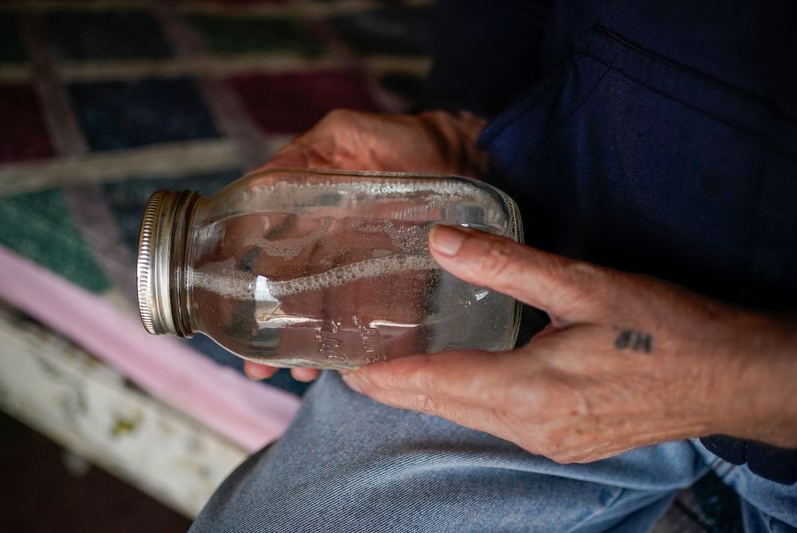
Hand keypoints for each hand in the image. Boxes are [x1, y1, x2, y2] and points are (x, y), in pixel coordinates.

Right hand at [244, 109, 487, 382]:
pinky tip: (351, 366)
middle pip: (295, 298)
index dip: (248, 288)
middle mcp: (333, 251)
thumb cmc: (401, 140)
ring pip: (332, 316)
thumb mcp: (344, 137)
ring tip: (300, 372)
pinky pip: (381, 321)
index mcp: (310, 220)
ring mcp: (367, 272)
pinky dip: (365, 346)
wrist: (462, 154)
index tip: (231, 318)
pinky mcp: (404, 286)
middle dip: (273, 334)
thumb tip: (253, 186)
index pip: (270, 260)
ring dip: (311, 347)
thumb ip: (301, 157)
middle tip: (259, 367)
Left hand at [342, 225, 796, 462]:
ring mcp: (549, 443)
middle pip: (445, 405)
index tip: (345, 366)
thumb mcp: (580, 284)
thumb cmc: (662, 329)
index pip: (435, 384)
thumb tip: (440, 239)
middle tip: (357, 363)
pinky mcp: (564, 443)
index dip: (386, 377)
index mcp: (530, 391)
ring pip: (469, 416)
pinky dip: (466, 399)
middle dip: (398, 386)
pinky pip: (496, 422)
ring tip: (395, 366)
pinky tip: (458, 378)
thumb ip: (504, 263)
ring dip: (431, 392)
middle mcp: (531, 428)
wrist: (728, 376)